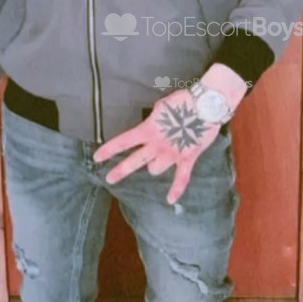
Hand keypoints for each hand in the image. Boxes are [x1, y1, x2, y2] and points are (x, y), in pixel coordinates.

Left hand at [93, 88, 224, 205]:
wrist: (205, 105)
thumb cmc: (183, 101)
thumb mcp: (161, 107)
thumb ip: (152, 120)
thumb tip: (150, 126)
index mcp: (149, 130)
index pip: (124, 141)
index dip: (109, 149)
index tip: (97, 157)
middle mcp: (157, 145)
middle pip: (134, 161)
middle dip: (121, 170)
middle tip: (109, 178)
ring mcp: (172, 154)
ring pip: (155, 169)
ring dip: (154, 165)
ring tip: (159, 158)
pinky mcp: (188, 158)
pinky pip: (181, 178)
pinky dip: (176, 189)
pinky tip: (170, 200)